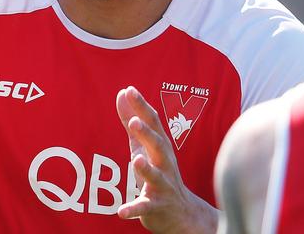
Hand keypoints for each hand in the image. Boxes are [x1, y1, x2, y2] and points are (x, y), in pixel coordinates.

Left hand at [116, 86, 216, 233]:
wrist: (181, 214)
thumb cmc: (159, 172)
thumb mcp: (144, 145)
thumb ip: (132, 120)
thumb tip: (122, 93)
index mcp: (160, 147)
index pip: (153, 123)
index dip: (142, 107)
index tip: (130, 90)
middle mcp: (165, 164)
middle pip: (158, 146)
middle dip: (147, 134)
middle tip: (134, 122)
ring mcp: (163, 186)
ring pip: (156, 177)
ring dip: (147, 169)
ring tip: (136, 160)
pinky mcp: (156, 207)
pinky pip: (145, 207)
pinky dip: (134, 209)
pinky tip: (121, 211)